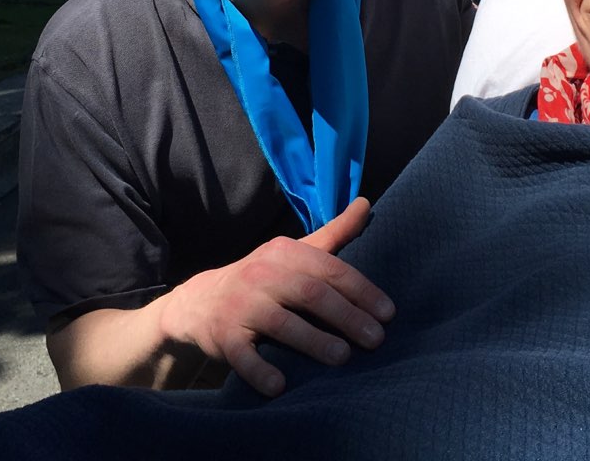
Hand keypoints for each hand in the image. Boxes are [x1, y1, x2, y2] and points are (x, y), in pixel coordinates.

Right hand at [158, 197, 391, 396]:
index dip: (361, 290)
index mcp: (284, 252)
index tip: (388, 313)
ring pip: (281, 323)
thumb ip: (334, 233)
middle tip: (376, 340)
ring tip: (343, 358)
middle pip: (311, 294)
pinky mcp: (224, 335)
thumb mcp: (295, 251)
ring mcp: (241, 305)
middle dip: (347, 317)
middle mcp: (262, 274)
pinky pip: (243, 354)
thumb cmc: (263, 278)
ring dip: (314, 341)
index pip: (329, 269)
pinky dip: (260, 370)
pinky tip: (280, 385)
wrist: (201, 301)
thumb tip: (366, 203)